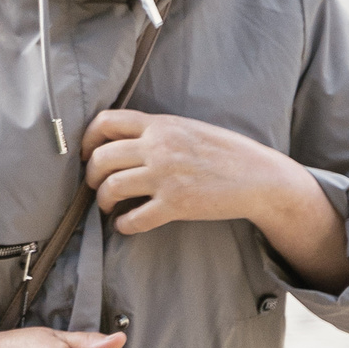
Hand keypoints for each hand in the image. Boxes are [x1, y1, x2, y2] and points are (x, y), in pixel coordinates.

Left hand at [81, 110, 348, 289]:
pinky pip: (135, 218)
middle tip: (95, 185)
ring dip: (102, 200)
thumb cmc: (226, 152)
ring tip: (107, 206)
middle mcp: (158, 147)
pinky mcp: (176, 204)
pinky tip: (125, 225)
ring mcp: (166, 176)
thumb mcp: (188, 128)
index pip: (105, 122)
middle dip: (91, 175)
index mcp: (160, 125)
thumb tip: (123, 139)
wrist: (261, 178)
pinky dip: (123, 224)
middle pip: (101, 158)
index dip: (87, 139)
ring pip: (112, 188)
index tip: (86, 154)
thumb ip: (157, 130)